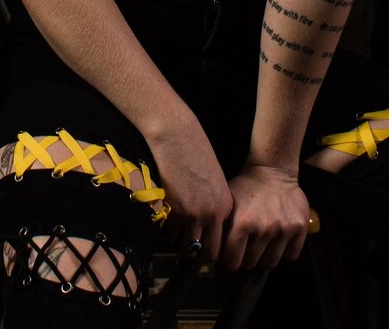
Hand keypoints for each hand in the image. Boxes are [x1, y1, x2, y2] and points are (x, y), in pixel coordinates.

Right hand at [146, 118, 232, 264]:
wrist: (177, 135)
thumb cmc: (192, 153)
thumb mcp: (211, 182)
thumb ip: (212, 206)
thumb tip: (203, 230)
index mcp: (225, 206)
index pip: (221, 244)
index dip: (208, 249)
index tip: (198, 248)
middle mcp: (214, 214)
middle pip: (206, 252)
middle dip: (194, 253)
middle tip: (183, 249)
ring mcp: (195, 214)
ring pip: (186, 246)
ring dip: (177, 243)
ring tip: (172, 231)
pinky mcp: (175, 210)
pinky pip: (169, 234)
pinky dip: (165, 231)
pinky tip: (163, 217)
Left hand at [220, 163, 309, 270]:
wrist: (273, 170)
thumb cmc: (246, 188)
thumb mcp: (227, 204)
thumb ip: (221, 229)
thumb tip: (212, 253)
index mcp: (242, 224)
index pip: (231, 262)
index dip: (228, 262)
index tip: (230, 258)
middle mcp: (263, 229)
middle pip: (250, 264)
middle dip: (245, 259)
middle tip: (245, 249)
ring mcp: (283, 229)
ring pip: (271, 263)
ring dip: (264, 257)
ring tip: (261, 245)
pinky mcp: (300, 228)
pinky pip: (291, 255)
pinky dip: (284, 252)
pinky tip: (277, 241)